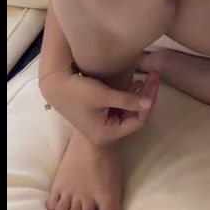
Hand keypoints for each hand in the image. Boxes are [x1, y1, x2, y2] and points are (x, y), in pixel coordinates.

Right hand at [40, 68, 158, 146]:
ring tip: (146, 78)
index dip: (148, 103)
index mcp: (106, 133)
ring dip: (137, 96)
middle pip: (134, 116)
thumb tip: (150, 103)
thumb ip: (128, 100)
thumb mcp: (104, 95)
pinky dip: (128, 96)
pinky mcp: (100, 115)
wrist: (55, 87)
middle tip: (153, 76)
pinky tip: (134, 82)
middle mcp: (106, 132)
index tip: (154, 83)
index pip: (137, 121)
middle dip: (145, 97)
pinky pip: (120, 108)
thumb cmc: (78, 92)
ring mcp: (103, 124)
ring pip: (128, 111)